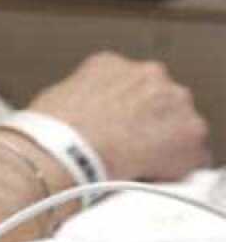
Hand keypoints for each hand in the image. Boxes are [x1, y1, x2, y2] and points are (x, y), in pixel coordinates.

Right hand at [27, 51, 210, 181]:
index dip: (123, 110)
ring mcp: (173, 101)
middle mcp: (148, 74)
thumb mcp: (55, 100)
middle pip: (159, 100)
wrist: (64, 152)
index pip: (129, 84)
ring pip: (179, 125)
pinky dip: (175, 167)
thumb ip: (81, 100)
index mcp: (111, 64)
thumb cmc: (49, 132)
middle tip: (127, 146)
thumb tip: (79, 119)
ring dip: (164, 141)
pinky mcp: (190, 132)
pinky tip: (150, 177)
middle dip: (147, 121)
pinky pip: (191, 155)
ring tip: (136, 164)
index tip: (116, 127)